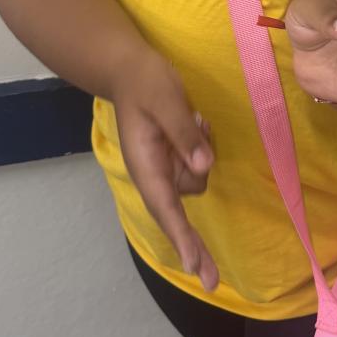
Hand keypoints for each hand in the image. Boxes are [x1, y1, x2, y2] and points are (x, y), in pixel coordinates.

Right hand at [111, 56, 218, 291]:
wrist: (128, 68)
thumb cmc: (144, 81)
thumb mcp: (166, 99)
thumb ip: (184, 132)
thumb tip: (203, 167)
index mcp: (145, 164)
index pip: (166, 207)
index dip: (181, 238)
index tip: (194, 268)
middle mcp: (153, 172)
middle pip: (182, 203)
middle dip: (195, 227)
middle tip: (208, 258)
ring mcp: (162, 166)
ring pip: (196, 178)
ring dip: (202, 153)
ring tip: (195, 118)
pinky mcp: (172, 156)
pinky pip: (197, 163)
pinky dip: (202, 147)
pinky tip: (197, 121)